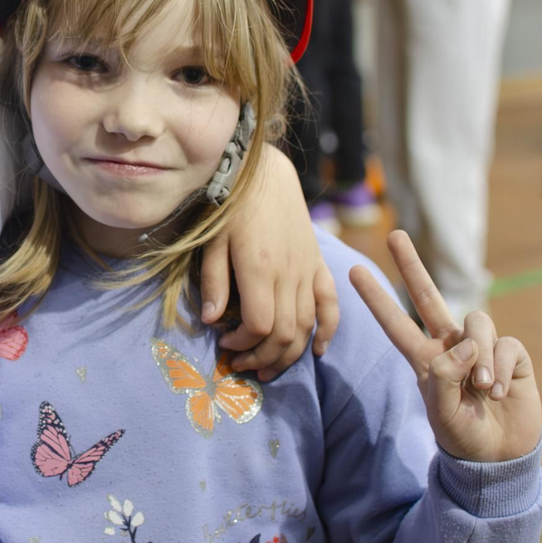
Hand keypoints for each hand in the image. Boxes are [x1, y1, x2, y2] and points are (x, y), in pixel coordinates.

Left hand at [200, 145, 338, 380]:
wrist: (264, 174)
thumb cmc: (230, 205)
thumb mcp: (212, 241)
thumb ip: (213, 281)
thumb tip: (210, 319)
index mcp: (260, 268)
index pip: (260, 325)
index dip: (243, 343)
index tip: (225, 344)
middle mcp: (289, 273)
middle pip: (286, 333)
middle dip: (263, 358)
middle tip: (242, 366)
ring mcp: (308, 269)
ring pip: (308, 325)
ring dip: (289, 354)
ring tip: (267, 369)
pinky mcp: (318, 263)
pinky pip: (331, 303)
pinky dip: (327, 330)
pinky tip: (317, 350)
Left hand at [351, 231, 541, 462]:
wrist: (500, 458)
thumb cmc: (463, 436)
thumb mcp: (441, 413)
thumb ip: (444, 376)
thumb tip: (463, 341)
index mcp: (424, 359)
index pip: (395, 323)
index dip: (376, 298)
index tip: (354, 272)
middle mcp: (450, 345)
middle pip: (428, 296)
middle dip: (412, 265)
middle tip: (396, 235)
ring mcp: (481, 347)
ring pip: (476, 322)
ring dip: (480, 356)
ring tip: (481, 390)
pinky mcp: (510, 354)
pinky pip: (504, 344)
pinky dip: (499, 368)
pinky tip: (497, 392)